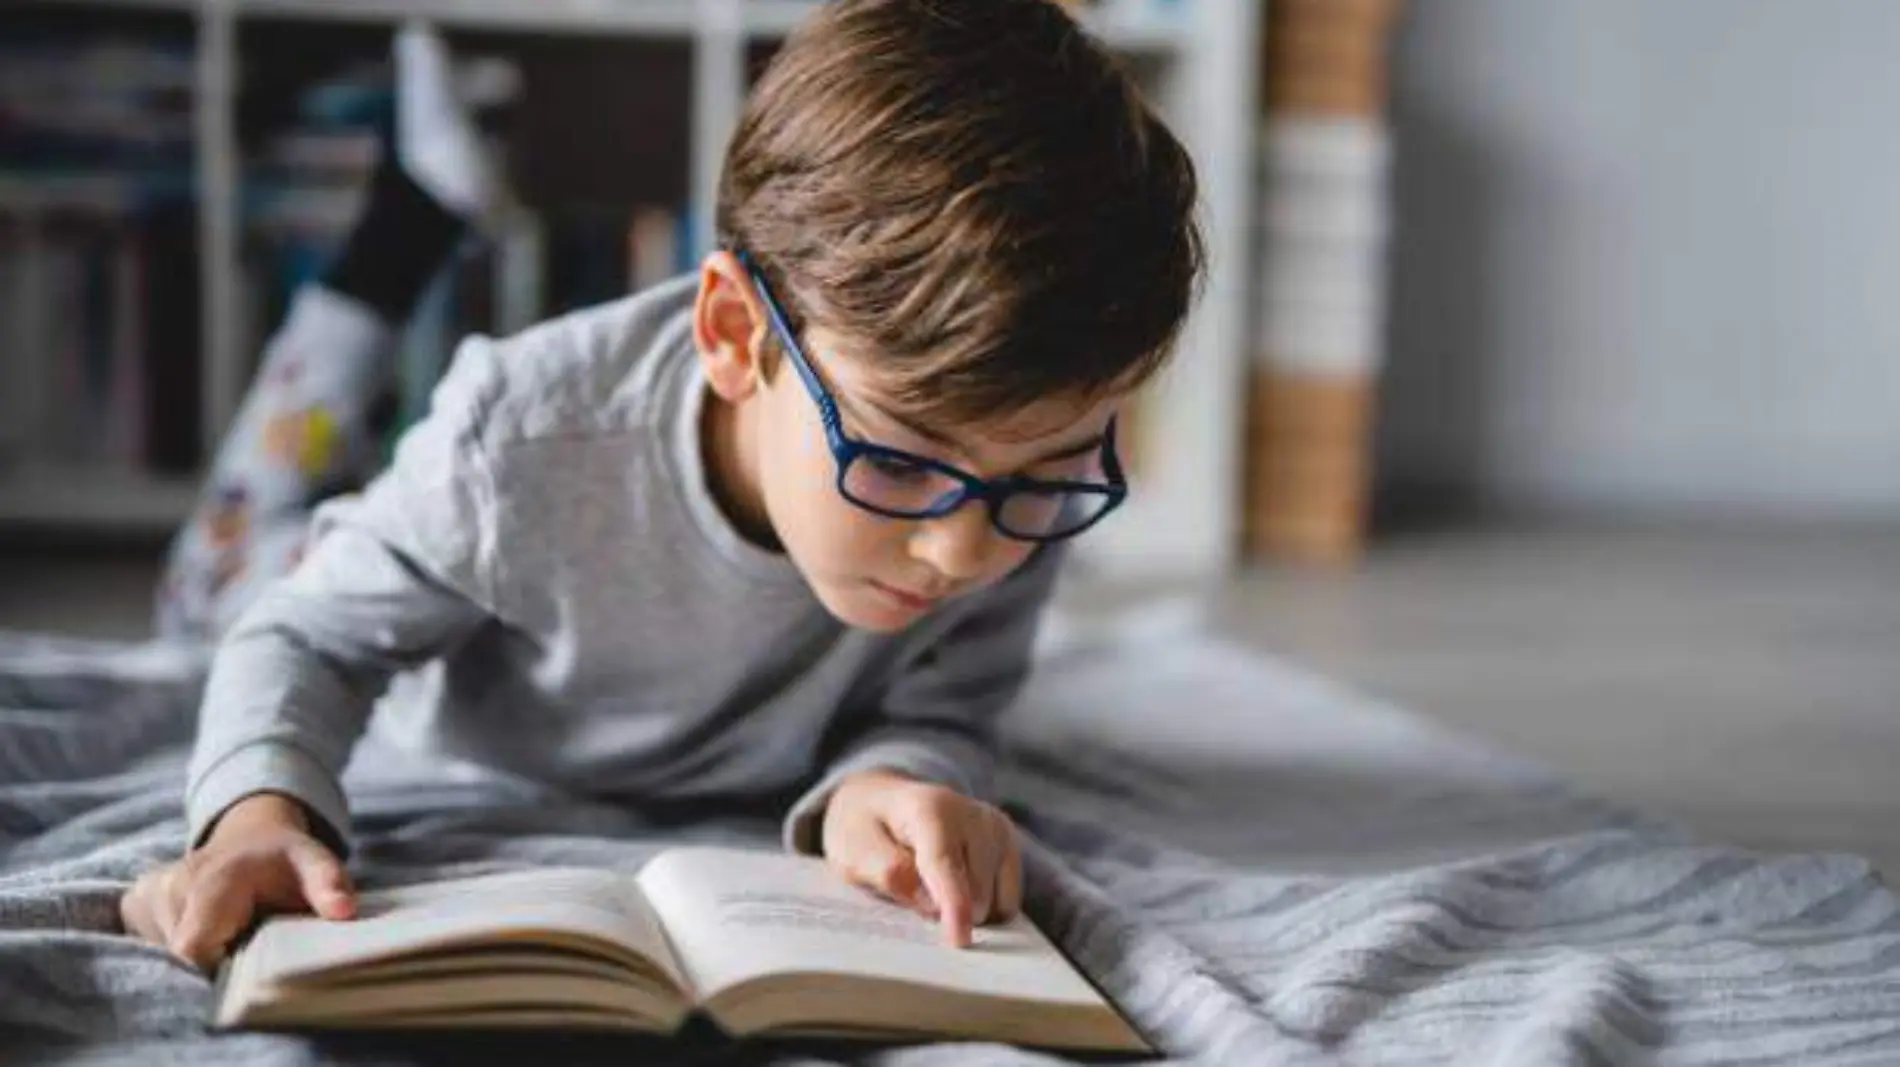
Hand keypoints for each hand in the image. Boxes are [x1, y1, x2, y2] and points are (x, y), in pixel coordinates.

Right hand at [120, 793, 355, 971]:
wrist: (250, 835)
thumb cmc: (284, 858)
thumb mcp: (314, 861)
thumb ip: (329, 884)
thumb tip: (344, 912)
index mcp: (213, 880)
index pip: (194, 949)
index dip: (217, 971)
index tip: (244, 969)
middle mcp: (170, 885)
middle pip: (177, 959)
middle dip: (210, 967)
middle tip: (243, 948)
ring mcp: (146, 894)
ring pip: (162, 956)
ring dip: (196, 959)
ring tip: (229, 936)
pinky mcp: (134, 904)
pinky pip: (149, 946)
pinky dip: (176, 952)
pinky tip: (207, 932)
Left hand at [821, 769, 1021, 948]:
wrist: (882, 802)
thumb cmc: (864, 830)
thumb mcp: (852, 853)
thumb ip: (887, 874)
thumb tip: (933, 906)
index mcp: (929, 809)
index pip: (944, 865)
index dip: (953, 905)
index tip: (960, 940)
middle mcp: (972, 814)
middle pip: (974, 892)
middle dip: (945, 911)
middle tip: (911, 896)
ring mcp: (996, 829)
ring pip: (993, 902)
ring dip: (963, 910)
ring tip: (931, 887)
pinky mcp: (1008, 844)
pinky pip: (1008, 901)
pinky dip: (983, 908)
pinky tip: (957, 891)